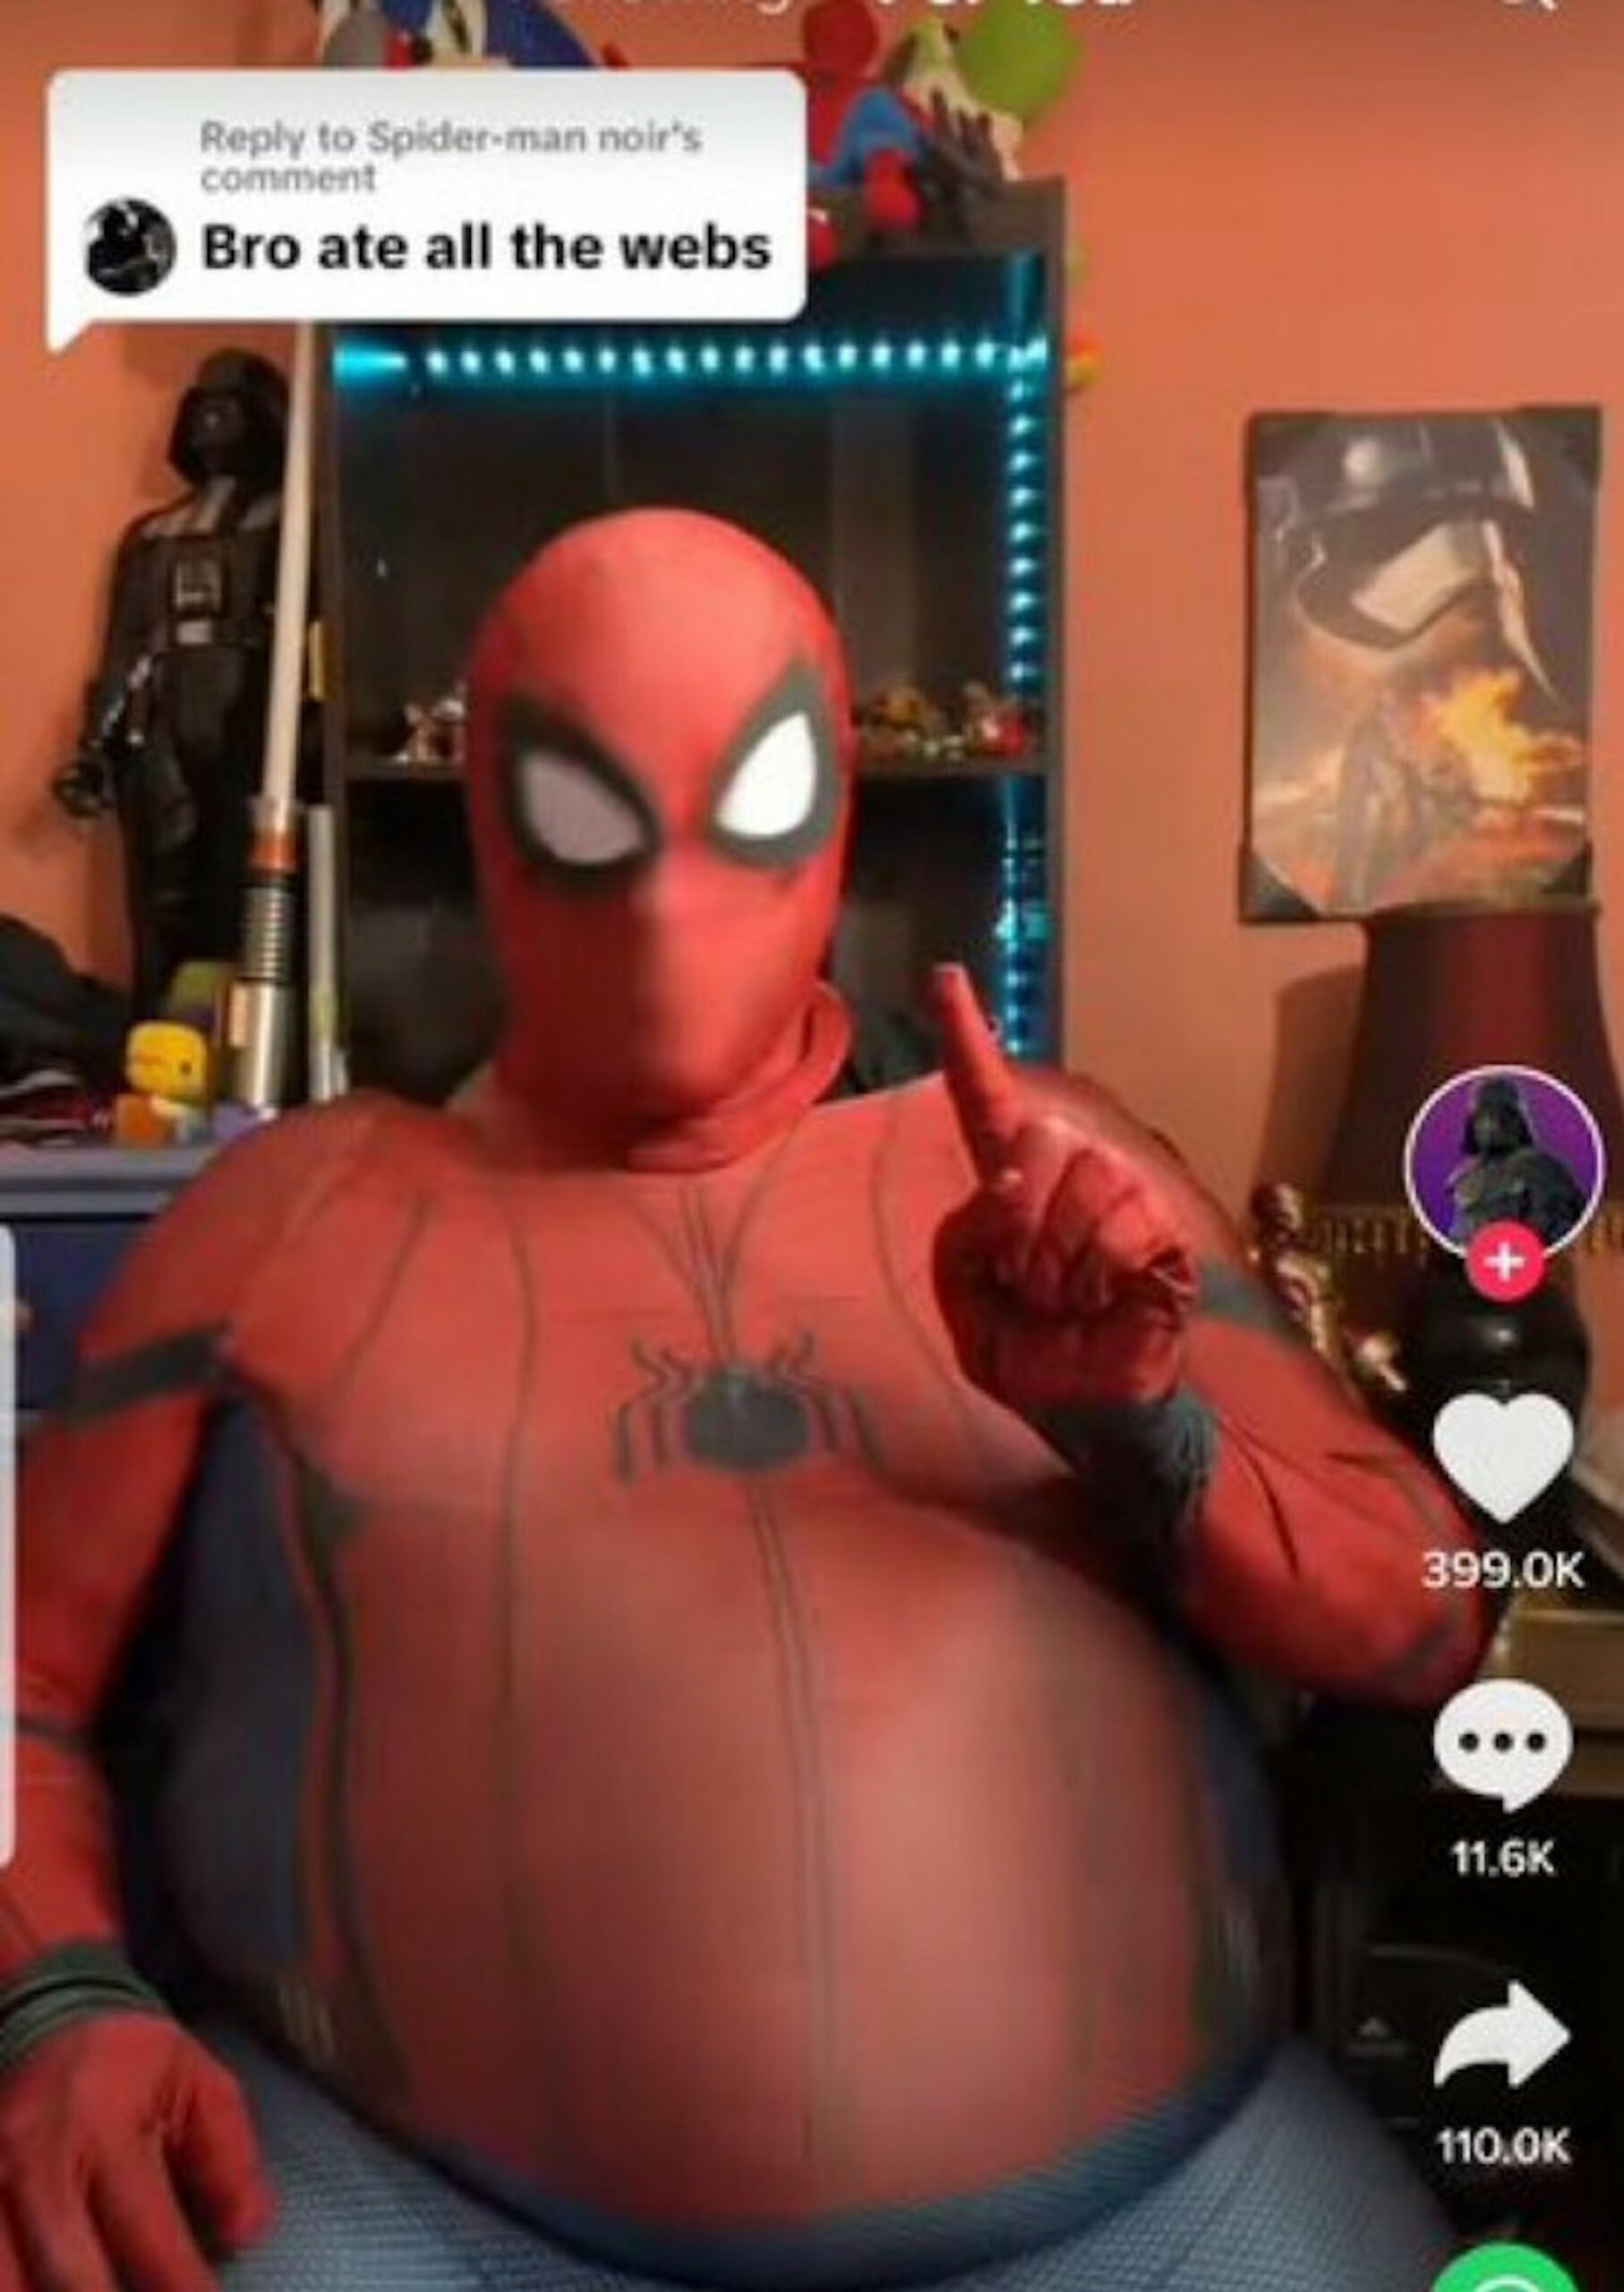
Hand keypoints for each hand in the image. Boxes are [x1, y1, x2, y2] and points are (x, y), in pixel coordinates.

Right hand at [0, 2016, 271, 2291]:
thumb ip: (229, 2159)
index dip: (180, 2286)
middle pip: (65, 2273)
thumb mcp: (199, 2086)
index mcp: (105, 2128)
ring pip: (8, 2278)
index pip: (146, 2231)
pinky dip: (13, 2281)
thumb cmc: (135, 2063)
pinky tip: (42, 2287)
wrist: (49, 2014)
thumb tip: (246, 2232)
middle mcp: (37, 2163)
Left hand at [931, 966, 1196, 1415]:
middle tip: (1030, 1288)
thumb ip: (963, 1233)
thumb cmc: (1025, 1349)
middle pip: (1034, 1139)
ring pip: (1080, 1188)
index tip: (944, 975)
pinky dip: (1098, 1277)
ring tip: (1069, 1301)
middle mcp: (1068, 1168)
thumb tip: (1011, 1182)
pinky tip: (1105, 1300)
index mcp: (1008, 1180)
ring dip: (1058, 1265)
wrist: (1082, 1409)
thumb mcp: (962, 1295)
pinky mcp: (1162, 1228)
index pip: (982, 1096)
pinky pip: (1119, 1228)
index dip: (963, 1036)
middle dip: (1019, 1229)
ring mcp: (1122, 1191)